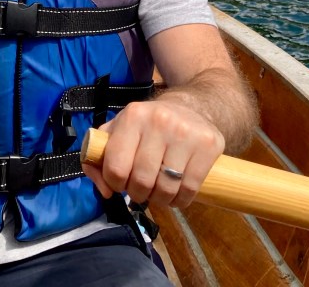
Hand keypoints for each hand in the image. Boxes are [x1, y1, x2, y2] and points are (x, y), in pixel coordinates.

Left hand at [81, 98, 224, 207]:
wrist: (190, 107)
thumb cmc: (148, 124)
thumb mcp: (119, 129)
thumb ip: (99, 156)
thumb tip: (105, 191)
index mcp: (133, 115)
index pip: (115, 166)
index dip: (115, 183)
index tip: (121, 182)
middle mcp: (159, 121)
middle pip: (142, 181)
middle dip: (138, 193)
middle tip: (142, 189)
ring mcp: (186, 132)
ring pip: (166, 189)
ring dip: (160, 200)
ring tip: (159, 192)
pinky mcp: (208, 145)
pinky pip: (190, 189)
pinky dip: (181, 201)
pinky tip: (177, 193)